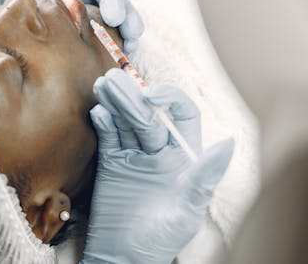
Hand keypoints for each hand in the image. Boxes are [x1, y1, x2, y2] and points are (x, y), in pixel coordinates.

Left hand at [0, 0, 143, 51]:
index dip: (116, 3)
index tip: (115, 18)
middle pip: (116, 12)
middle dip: (128, 25)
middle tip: (132, 39)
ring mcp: (74, 20)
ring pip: (105, 31)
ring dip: (119, 42)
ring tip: (125, 55)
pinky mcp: (64, 39)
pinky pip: (86, 46)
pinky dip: (98, 54)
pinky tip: (103, 64)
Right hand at [82, 69, 233, 263]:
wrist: (125, 256)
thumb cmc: (163, 239)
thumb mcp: (188, 210)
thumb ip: (204, 175)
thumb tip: (229, 143)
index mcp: (183, 157)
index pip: (181, 116)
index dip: (168, 100)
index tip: (150, 96)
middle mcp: (159, 151)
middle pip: (146, 115)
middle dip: (131, 97)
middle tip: (114, 80)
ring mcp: (133, 156)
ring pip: (124, 121)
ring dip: (114, 102)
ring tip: (102, 84)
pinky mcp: (111, 164)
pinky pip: (108, 137)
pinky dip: (102, 123)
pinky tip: (98, 111)